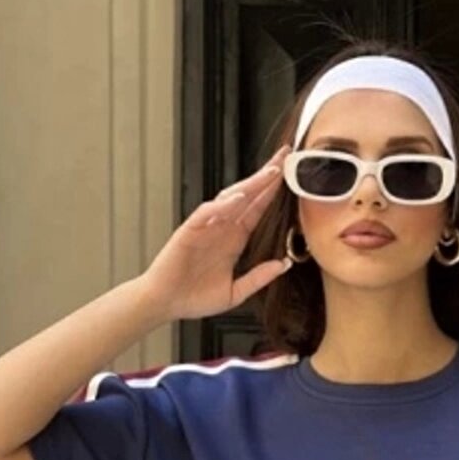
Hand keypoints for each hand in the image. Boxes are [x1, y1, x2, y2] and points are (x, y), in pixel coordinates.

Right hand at [141, 146, 293, 323]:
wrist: (166, 303)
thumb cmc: (195, 297)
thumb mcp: (236, 292)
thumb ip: (259, 278)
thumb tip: (284, 263)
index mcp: (235, 239)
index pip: (259, 209)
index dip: (274, 191)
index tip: (292, 175)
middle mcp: (223, 228)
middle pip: (248, 196)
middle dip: (266, 176)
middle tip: (284, 155)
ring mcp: (206, 227)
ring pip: (230, 199)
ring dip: (250, 185)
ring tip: (270, 172)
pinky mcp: (189, 232)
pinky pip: (207, 213)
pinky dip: (222, 205)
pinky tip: (238, 198)